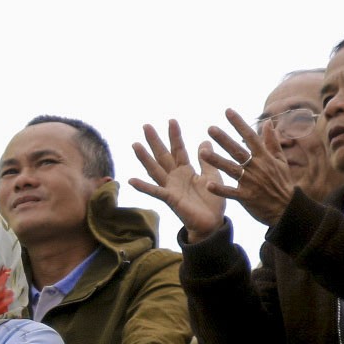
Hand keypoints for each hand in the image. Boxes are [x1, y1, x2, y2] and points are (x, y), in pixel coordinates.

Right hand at [130, 120, 227, 242]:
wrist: (212, 223)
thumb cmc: (212, 201)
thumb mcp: (212, 175)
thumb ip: (206, 160)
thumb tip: (204, 141)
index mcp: (186, 171)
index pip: (178, 149)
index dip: (175, 136)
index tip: (172, 120)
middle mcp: (175, 177)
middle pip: (162, 156)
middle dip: (155, 141)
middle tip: (146, 125)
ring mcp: (170, 188)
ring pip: (155, 170)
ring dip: (145, 158)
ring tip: (135, 145)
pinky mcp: (170, 199)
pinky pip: (155, 191)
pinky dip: (143, 186)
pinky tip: (131, 180)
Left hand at [200, 109, 297, 225]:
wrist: (287, 208)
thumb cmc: (282, 182)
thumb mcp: (280, 160)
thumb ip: (272, 141)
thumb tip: (268, 122)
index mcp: (264, 157)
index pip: (250, 136)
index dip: (239, 123)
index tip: (228, 111)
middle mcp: (256, 167)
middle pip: (237, 151)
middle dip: (224, 139)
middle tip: (210, 128)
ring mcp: (251, 182)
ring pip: (231, 169)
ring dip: (217, 161)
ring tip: (202, 152)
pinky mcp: (247, 197)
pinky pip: (231, 192)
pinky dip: (220, 189)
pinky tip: (208, 184)